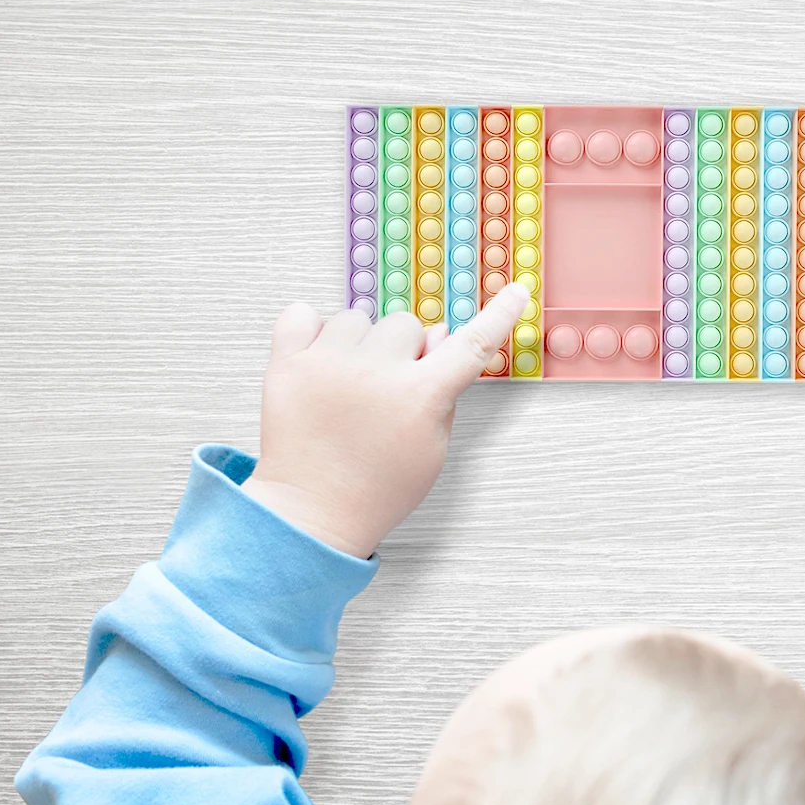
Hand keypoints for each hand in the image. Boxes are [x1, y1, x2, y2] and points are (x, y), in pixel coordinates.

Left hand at [240, 283, 529, 557]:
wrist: (312, 513)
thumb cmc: (377, 487)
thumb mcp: (431, 449)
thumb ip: (444, 392)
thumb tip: (441, 339)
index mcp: (420, 397)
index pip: (472, 345)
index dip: (498, 316)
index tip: (515, 292)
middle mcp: (376, 372)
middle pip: (405, 324)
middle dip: (403, 348)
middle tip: (387, 386)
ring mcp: (328, 364)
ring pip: (357, 318)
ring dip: (358, 342)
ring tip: (348, 384)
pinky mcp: (288, 364)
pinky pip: (302, 314)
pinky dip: (310, 329)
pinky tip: (319, 360)